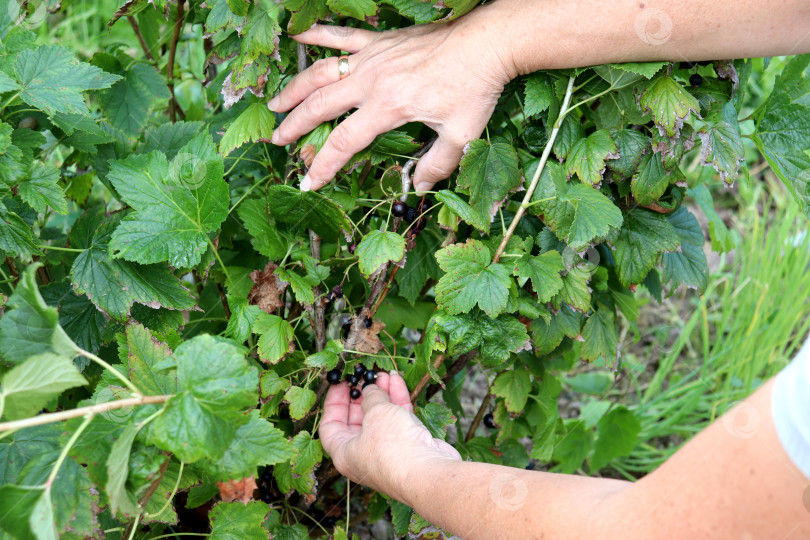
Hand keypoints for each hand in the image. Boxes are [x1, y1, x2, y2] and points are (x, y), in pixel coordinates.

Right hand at [269, 9, 514, 192]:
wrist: (486, 42)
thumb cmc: (475, 88)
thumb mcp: (461, 135)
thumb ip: (437, 164)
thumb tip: (419, 187)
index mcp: (387, 107)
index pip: (344, 142)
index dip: (323, 165)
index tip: (308, 183)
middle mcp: (371, 81)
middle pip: (321, 106)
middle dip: (295, 126)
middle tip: (278, 141)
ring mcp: (373, 56)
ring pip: (321, 72)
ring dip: (294, 89)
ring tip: (274, 104)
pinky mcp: (380, 40)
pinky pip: (341, 35)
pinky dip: (316, 35)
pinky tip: (296, 37)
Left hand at [318, 372, 460, 501]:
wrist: (428, 474)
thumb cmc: (393, 448)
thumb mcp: (376, 412)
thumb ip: (371, 396)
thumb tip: (370, 389)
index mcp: (345, 453)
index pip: (330, 425)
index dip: (334, 402)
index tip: (341, 383)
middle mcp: (363, 454)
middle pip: (357, 420)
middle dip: (362, 395)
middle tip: (365, 376)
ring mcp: (386, 451)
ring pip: (380, 417)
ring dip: (382, 394)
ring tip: (384, 374)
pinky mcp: (407, 446)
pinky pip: (398, 419)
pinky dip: (397, 401)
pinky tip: (397, 381)